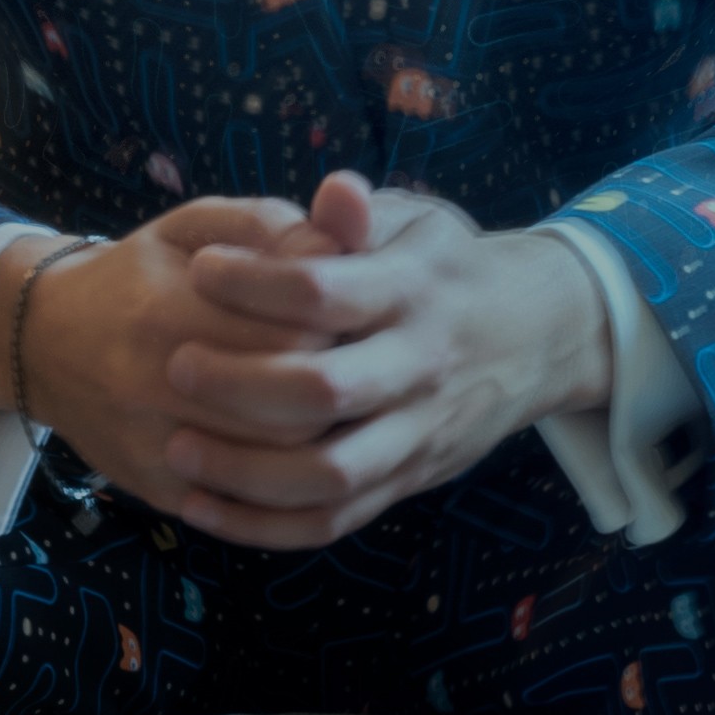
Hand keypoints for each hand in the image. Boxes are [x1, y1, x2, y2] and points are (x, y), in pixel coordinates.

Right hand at [0, 197, 333, 524]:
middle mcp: (154, 383)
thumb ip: (269, 225)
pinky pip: (237, 502)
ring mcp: (152, 444)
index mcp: (170, 307)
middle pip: (290, 406)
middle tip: (345, 366)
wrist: (44, 341)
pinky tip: (288, 449)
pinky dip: (275, 482)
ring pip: (272, 462)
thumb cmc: (138, 275)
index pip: (294, 332)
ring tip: (324, 405)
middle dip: (335, 387)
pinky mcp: (155, 488)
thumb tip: (338, 238)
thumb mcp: (194, 226)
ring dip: (315, 437)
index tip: (347, 316)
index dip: (339, 327)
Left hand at [156, 170, 611, 547]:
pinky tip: (200, 507)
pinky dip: (262, 527)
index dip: (255, 283)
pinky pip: (332, 521)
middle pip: (323, 392)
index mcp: (414, 292)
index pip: (325, 293)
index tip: (198, 268)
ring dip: (242, 470)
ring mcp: (416, 433)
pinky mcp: (407, 481)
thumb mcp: (417, 224)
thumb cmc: (447, 270)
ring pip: (327, 474)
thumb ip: (361, 218)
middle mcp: (418, 367)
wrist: (538, 336)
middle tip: (176, 365)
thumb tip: (334, 188)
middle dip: (238, 384)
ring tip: (176, 447)